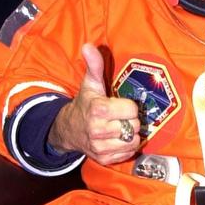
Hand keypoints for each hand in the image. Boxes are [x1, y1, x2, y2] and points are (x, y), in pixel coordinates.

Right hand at [48, 43, 140, 164]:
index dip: (129, 106)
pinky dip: (126, 147)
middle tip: (121, 117)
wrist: (69, 130)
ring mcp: (101, 147)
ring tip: (121, 128)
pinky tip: (118, 139)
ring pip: (133, 141)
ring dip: (131, 135)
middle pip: (134, 126)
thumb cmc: (85, 105)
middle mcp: (98, 130)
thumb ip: (94, 65)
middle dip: (131, 120)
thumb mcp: (90, 84)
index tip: (121, 104)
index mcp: (98, 110)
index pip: (132, 109)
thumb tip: (89, 46)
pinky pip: (128, 153)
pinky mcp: (104, 159)